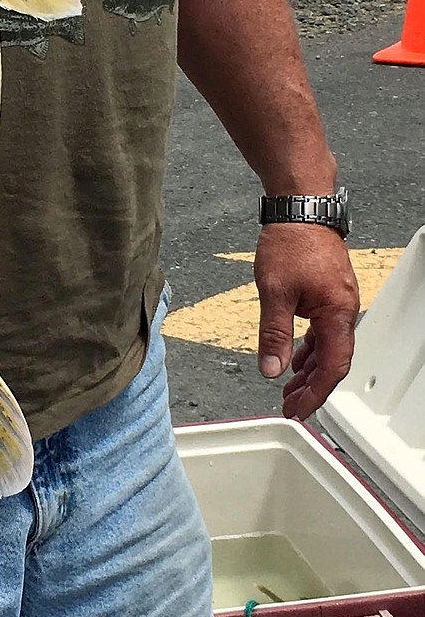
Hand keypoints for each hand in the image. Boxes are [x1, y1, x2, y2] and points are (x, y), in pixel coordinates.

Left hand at [254, 223, 359, 419]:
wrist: (300, 207)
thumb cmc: (292, 240)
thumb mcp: (274, 292)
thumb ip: (274, 334)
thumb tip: (271, 368)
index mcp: (336, 313)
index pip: (332, 367)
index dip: (316, 393)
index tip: (299, 409)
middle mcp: (343, 309)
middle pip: (333, 360)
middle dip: (312, 386)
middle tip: (291, 404)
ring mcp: (338, 300)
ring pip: (329, 346)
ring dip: (310, 368)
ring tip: (290, 386)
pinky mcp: (329, 292)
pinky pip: (324, 329)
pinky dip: (310, 347)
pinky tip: (296, 356)